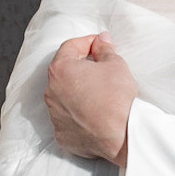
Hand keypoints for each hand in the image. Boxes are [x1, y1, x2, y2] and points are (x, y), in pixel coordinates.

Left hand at [43, 34, 139, 166]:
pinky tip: (94, 115)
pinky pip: (67, 120)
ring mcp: (54, 115)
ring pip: (63, 97)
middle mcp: (51, 92)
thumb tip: (101, 40)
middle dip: (80, 68)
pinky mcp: (61, 134)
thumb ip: (104, 49)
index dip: (86, 43)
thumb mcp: (115, 64)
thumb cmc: (117, 97)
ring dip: (77, 92)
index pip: (69, 48)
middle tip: (100, 69)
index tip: (98, 45)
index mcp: (60, 70)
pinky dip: (77, 115)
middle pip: (63, 73)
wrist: (123, 135)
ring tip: (99, 95)